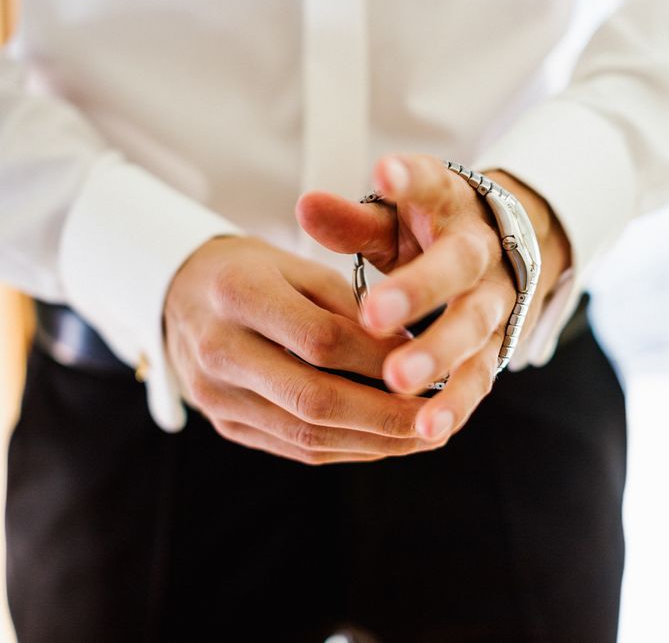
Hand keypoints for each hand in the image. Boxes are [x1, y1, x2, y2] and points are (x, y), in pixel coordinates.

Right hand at [163, 236, 441, 463]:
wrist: (183, 294)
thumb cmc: (254, 272)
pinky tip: (385, 443)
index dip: (381, 360)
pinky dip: (347, 449)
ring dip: (374, 442)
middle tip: (438, 420)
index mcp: (238, 294)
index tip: (432, 367)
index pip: (322, 340)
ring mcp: (216, 396)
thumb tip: (411, 357)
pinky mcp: (225, 424)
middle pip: (314, 399)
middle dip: (385, 417)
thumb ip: (350, 309)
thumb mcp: (299, 267)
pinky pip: (294, 449)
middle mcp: (219, 351)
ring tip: (422, 437)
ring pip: (306, 436)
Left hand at [296, 154, 570, 441]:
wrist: (501, 255)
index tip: (383, 172)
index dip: (410, 180)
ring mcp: (495, 302)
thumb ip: (354, 221)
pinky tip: (426, 430)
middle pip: (457, 268)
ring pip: (473, 328)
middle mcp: (482, 254)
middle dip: (419, 290)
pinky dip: (454, 404)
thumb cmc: (430, 236)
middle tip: (374, 314)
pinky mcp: (496, 346)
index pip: (433, 186)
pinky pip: (478, 377)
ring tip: (399, 382)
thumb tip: (305, 206)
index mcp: (452, 208)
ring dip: (437, 355)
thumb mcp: (395, 220)